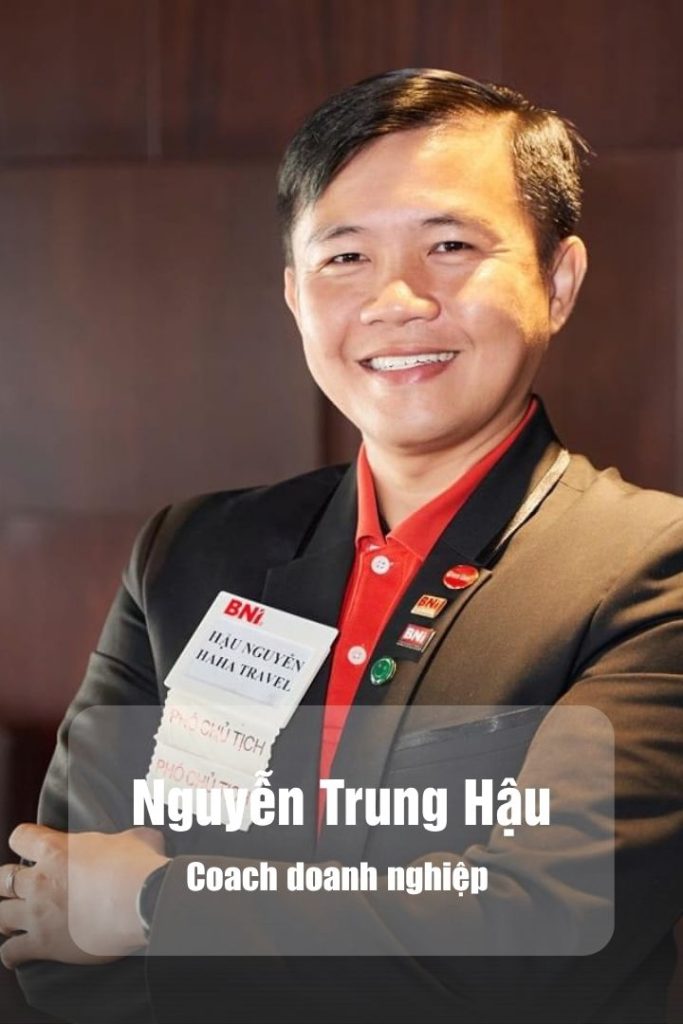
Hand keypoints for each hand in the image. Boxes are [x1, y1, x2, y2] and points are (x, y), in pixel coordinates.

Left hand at [0, 823, 168, 967]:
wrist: (141, 901)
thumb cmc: (138, 867)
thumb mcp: (135, 838)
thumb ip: (126, 838)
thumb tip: (142, 839)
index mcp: (57, 849)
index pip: (21, 837)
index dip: (25, 840)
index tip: (30, 846)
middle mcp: (40, 880)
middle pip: (4, 878)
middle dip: (9, 882)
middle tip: (21, 886)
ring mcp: (38, 913)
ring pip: (1, 915)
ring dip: (6, 916)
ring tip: (11, 920)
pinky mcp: (43, 943)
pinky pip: (11, 951)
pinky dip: (10, 954)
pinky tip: (13, 955)